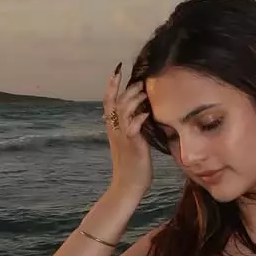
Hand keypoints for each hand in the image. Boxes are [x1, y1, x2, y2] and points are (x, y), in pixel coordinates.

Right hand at [102, 63, 152, 198]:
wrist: (128, 186)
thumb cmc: (132, 165)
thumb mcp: (130, 141)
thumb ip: (132, 126)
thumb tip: (142, 112)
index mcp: (113, 128)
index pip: (108, 102)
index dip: (111, 85)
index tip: (117, 70)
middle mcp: (115, 130)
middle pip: (115, 102)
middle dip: (127, 88)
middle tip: (140, 81)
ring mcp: (122, 137)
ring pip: (122, 111)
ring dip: (134, 99)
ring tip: (145, 93)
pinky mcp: (132, 145)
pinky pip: (132, 127)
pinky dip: (139, 118)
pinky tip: (148, 113)